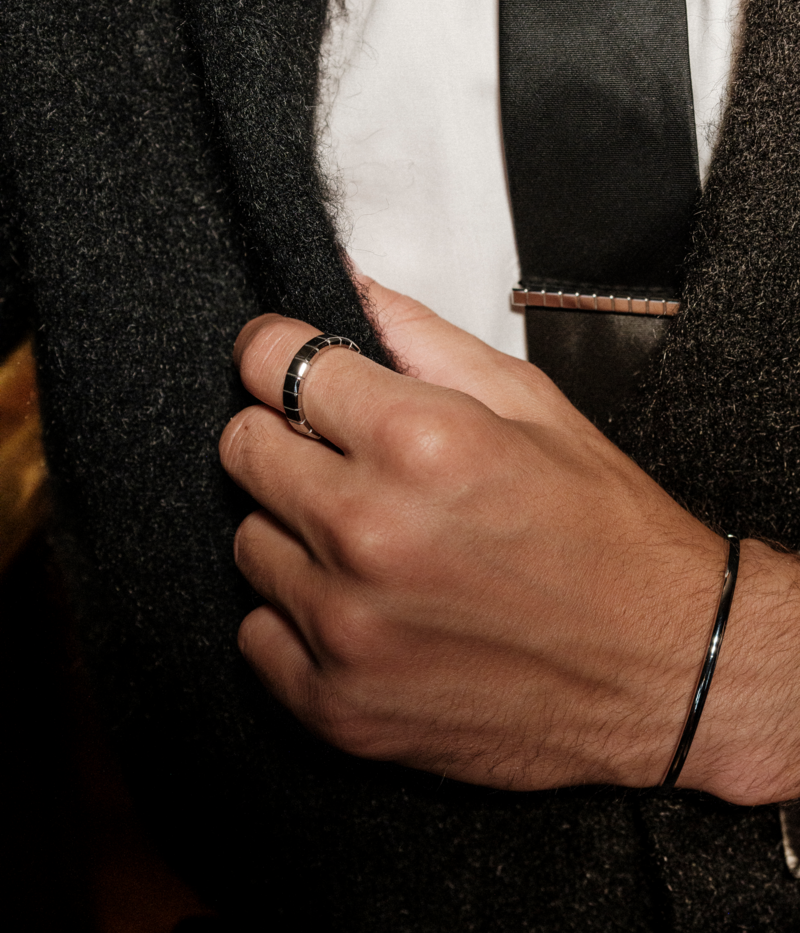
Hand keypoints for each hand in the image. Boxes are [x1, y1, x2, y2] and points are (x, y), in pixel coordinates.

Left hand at [219, 278, 799, 802]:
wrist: (666, 670)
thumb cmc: (610, 541)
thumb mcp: (533, 406)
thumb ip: (425, 338)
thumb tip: (354, 287)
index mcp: (418, 442)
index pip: (269, 361)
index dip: (275, 353)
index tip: (283, 363)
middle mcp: (368, 534)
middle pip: (242, 448)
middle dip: (283, 437)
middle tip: (341, 459)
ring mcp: (346, 628)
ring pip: (248, 542)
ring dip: (295, 532)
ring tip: (372, 544)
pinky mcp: (337, 704)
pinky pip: (258, 632)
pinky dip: (297, 615)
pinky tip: (364, 608)